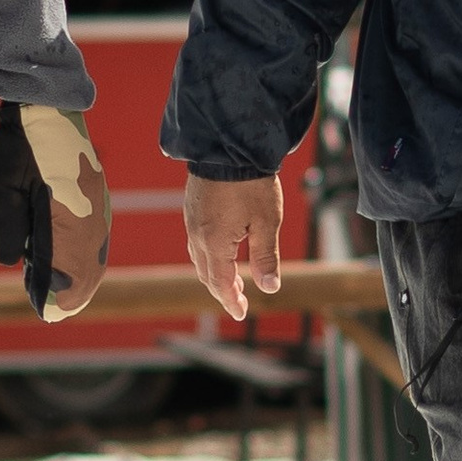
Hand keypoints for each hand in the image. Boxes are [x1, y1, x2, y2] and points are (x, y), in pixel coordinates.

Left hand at [0, 104, 111, 319]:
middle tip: (51, 310)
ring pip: (96, 255)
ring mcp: (98, 206)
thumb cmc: (22, 145)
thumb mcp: (5, 187)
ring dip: (81, 277)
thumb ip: (9, 229)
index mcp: (69, 215)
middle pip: (88, 269)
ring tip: (62, 294)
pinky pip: (97, 238)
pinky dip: (88, 257)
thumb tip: (13, 262)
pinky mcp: (98, 198)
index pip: (66, 271)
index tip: (45, 311)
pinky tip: (74, 264)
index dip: (56, 294)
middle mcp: (91, 216)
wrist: (48, 105)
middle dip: (71, 293)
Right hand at [184, 172, 282, 322]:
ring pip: (200, 259)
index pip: (221, 283)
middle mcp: (197, 235)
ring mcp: (191, 221)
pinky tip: (221, 253)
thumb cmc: (252, 183)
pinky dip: (209, 257)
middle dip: (223, 291)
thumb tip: (270, 288)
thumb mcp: (266, 222)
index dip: (231, 301)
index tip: (241, 314)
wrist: (229, 146)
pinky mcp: (191, 209)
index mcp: (215, 243)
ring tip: (234, 281)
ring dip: (216, 275)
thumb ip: (266, 257)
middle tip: (241, 301)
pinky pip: (196, 243)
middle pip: (207, 275)